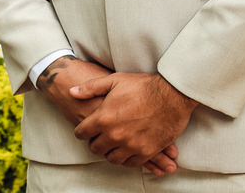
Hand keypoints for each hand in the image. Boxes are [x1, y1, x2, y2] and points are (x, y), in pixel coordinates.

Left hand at [71, 72, 196, 169]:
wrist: (172, 94)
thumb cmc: (143, 86)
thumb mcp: (114, 80)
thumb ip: (91, 88)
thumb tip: (72, 92)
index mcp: (104, 118)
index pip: (82, 133)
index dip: (82, 131)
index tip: (85, 130)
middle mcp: (115, 135)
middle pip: (95, 148)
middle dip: (95, 143)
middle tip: (99, 138)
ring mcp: (131, 145)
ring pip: (112, 159)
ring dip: (110, 152)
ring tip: (113, 145)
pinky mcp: (146, 152)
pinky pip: (131, 163)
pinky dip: (127, 159)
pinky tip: (126, 151)